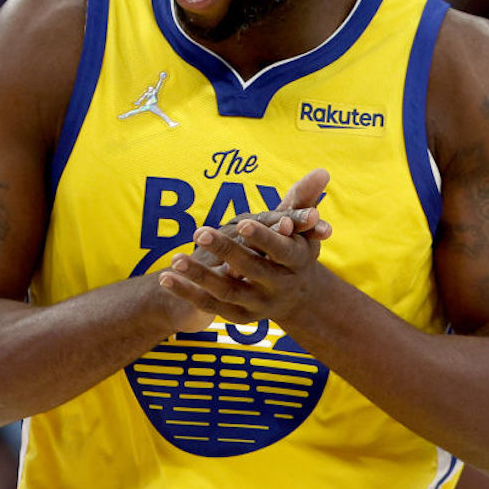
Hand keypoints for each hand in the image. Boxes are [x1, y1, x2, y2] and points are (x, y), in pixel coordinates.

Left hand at [159, 169, 331, 324]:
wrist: (295, 296)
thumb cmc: (295, 248)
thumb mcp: (303, 225)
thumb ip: (304, 198)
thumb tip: (322, 171)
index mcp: (298, 262)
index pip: (281, 250)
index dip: (263, 238)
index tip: (243, 223)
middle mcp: (280, 287)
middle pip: (252, 269)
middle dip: (226, 251)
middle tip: (201, 232)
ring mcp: (260, 305)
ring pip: (227, 292)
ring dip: (200, 275)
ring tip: (175, 259)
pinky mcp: (240, 317)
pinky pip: (210, 306)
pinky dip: (187, 293)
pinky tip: (166, 278)